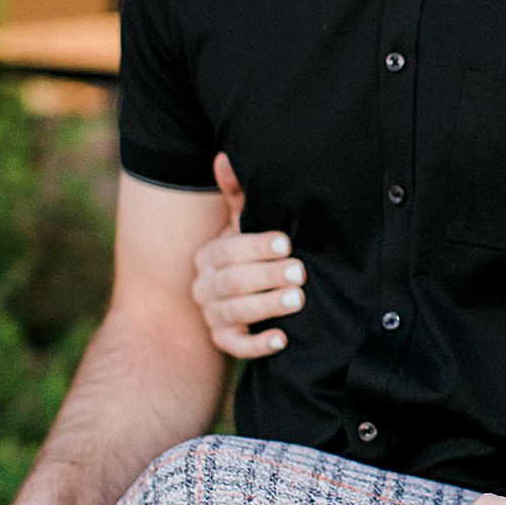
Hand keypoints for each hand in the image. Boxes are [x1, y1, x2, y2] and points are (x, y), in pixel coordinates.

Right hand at [190, 152, 304, 359]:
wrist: (240, 297)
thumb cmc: (248, 253)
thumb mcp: (243, 224)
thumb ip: (237, 196)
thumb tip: (224, 157)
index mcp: (209, 254)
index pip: (227, 250)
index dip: (256, 246)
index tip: (286, 242)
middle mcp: (205, 285)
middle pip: (230, 282)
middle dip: (266, 276)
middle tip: (300, 272)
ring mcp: (213, 315)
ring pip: (233, 313)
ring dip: (266, 307)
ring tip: (296, 299)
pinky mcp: (225, 341)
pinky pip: (237, 347)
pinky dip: (259, 345)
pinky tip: (282, 339)